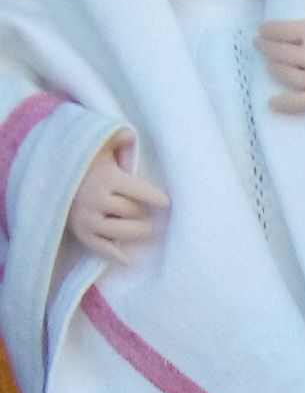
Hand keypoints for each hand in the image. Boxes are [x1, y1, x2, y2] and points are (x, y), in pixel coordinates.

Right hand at [71, 133, 167, 262]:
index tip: (166, 202)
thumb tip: (129, 135)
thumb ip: (119, 137)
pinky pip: (102, 248)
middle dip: (142, 210)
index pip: (144, 193)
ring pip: (126, 232)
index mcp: (107, 177)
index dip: (158, 198)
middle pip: (136, 213)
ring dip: (138, 230)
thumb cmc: (85, 155)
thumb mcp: (100, 140)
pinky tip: (126, 257)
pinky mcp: (79, 231)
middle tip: (141, 207)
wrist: (49, 168)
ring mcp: (87, 217)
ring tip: (142, 226)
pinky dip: (116, 254)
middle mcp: (97, 199)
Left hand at [258, 0, 304, 115]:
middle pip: (278, 53)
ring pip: (286, 75)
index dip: (266, 30)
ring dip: (274, 68)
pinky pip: (302, 102)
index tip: (263, 30)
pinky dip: (286, 104)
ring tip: (272, 64)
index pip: (278, 31)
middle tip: (261, 45)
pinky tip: (272, 103)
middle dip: (265, 48)